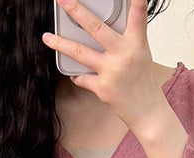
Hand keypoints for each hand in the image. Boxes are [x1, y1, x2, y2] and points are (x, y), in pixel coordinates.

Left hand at [43, 0, 166, 138]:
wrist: (147, 111)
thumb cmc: (143, 81)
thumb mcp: (141, 53)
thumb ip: (127, 38)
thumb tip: (106, 26)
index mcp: (136, 43)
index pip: (137, 16)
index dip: (137, 2)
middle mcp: (123, 54)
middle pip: (95, 28)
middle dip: (76, 11)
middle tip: (62, 0)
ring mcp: (111, 71)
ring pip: (80, 52)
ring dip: (60, 44)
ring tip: (47, 37)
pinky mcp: (102, 87)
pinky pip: (82, 77)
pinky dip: (78, 75)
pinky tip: (75, 74)